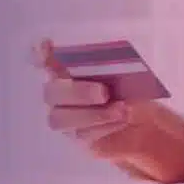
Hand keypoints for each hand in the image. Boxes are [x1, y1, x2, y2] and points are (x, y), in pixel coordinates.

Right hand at [37, 39, 183, 183]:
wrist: (141, 123)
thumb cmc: (128, 92)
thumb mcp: (127, 79)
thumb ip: (115, 71)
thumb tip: (116, 68)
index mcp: (68, 72)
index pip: (46, 63)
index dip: (41, 56)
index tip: (46, 45)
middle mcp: (60, 94)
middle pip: (52, 93)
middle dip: (78, 92)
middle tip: (104, 93)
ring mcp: (65, 118)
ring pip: (61, 118)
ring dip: (93, 114)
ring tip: (122, 111)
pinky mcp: (77, 138)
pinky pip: (81, 135)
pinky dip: (104, 126)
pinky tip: (122, 120)